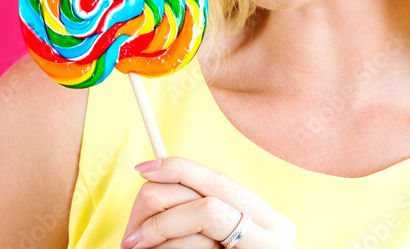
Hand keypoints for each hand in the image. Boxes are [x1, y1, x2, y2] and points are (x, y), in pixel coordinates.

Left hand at [121, 156, 296, 248]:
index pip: (221, 182)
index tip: (143, 169)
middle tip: (132, 238)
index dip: (181, 169)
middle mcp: (276, 235)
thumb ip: (201, 212)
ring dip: (161, 239)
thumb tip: (157, 176)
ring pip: (199, 223)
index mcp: (270, 220)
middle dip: (161, 216)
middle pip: (206, 200)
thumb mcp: (216, 240)